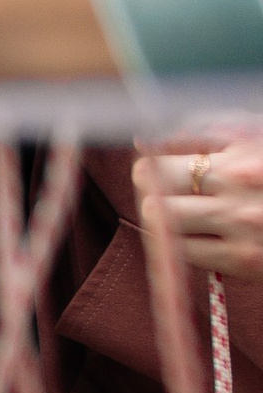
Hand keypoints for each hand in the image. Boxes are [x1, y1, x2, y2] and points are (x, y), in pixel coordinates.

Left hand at [137, 138, 262, 278]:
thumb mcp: (251, 138)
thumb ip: (200, 132)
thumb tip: (141, 142)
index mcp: (242, 151)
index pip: (165, 156)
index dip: (150, 164)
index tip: (152, 167)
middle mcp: (240, 185)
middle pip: (156, 191)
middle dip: (150, 191)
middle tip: (162, 192)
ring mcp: (241, 225)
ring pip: (164, 224)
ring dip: (161, 219)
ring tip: (180, 214)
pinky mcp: (243, 260)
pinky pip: (186, 254)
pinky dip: (182, 245)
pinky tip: (198, 236)